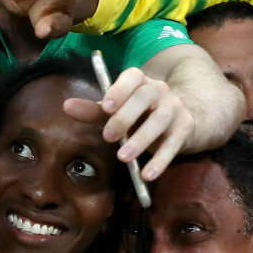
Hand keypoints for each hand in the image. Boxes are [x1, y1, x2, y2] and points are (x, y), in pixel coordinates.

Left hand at [62, 65, 196, 181]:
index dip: (119, 90)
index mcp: (141, 81)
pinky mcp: (186, 128)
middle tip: (107, 137)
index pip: (132, 77)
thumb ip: (94, 110)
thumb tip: (66, 105)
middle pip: (145, 98)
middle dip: (125, 117)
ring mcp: (175, 108)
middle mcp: (160, 90)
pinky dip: (160, 161)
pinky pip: (173, 145)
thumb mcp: (117, 111)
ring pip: (160, 121)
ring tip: (123, 158)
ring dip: (141, 140)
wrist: (183, 118)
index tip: (105, 106)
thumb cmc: (140, 113)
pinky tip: (147, 175)